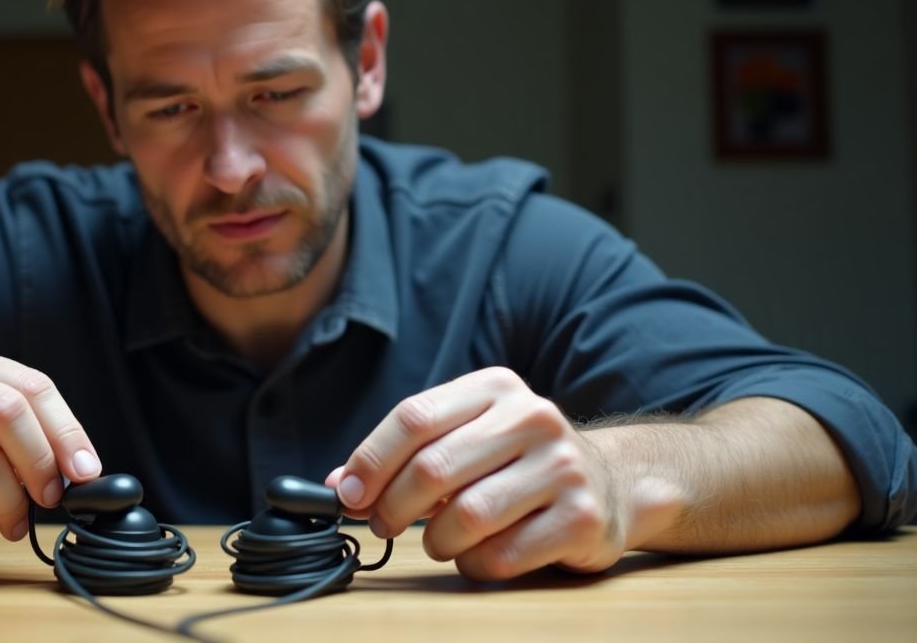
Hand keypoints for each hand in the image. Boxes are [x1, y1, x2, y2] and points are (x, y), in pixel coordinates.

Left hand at [326, 367, 626, 579]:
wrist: (609, 483)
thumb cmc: (516, 461)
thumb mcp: (466, 437)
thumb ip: (405, 454)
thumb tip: (342, 485)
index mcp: (496, 388)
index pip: (415, 417)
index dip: (371, 459)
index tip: (349, 493)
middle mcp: (533, 418)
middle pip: (434, 468)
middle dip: (394, 505)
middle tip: (382, 524)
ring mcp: (562, 467)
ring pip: (466, 517)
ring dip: (436, 540)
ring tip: (439, 539)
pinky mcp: (581, 518)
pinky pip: (501, 555)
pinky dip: (476, 563)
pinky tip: (479, 554)